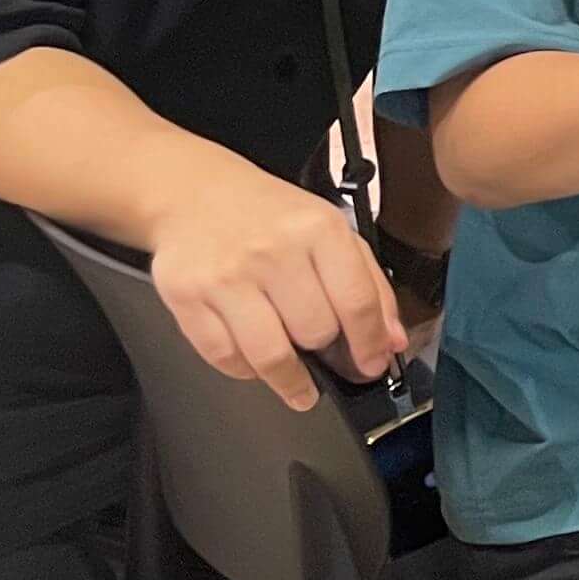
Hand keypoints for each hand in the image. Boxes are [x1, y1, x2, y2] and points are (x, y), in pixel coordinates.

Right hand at [142, 161, 405, 412]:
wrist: (196, 192)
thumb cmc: (268, 215)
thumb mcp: (330, 231)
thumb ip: (369, 283)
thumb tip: (391, 340)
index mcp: (319, 230)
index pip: (357, 301)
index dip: (370, 343)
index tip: (372, 365)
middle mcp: (273, 252)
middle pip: (316, 331)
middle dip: (326, 350)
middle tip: (325, 353)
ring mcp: (227, 276)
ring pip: (269, 355)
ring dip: (290, 381)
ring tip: (299, 387)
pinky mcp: (187, 298)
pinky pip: (224, 357)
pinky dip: (244, 370)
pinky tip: (255, 362)